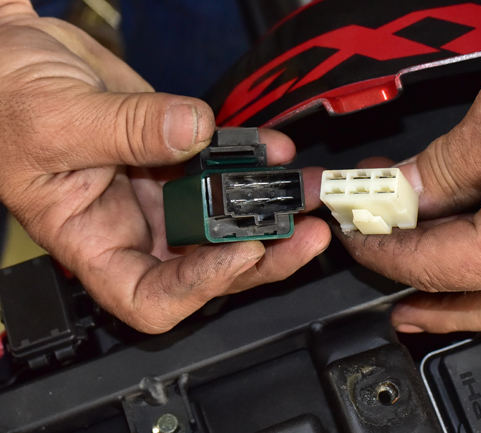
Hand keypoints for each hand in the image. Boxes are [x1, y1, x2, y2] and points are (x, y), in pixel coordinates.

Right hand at [0, 2, 329, 332]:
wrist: (20, 58)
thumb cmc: (8, 101)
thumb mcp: (56, 120)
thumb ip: (126, 129)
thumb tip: (193, 133)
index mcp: (91, 241)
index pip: (149, 296)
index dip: (199, 286)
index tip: (239, 252)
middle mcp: (133, 226)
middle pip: (205, 265)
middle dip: (259, 254)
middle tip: (301, 234)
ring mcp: (159, 192)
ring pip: (224, 220)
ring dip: (268, 208)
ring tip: (302, 191)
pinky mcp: (178, 156)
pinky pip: (223, 167)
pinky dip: (251, 159)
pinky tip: (272, 147)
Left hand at [336, 4, 480, 332]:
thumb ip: (439, 171)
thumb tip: (403, 196)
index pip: (433, 265)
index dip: (383, 251)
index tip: (355, 236)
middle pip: (469, 294)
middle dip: (415, 287)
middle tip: (381, 283)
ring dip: (458, 296)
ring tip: (423, 297)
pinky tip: (480, 269)